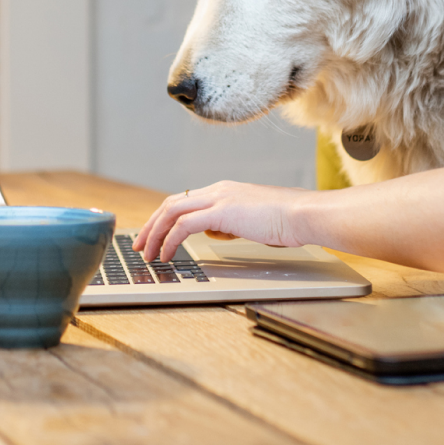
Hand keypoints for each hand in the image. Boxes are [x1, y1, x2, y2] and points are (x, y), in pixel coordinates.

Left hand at [134, 180, 312, 262]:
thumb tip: (216, 232)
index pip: (184, 200)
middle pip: (171, 203)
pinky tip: (167, 254)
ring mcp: (219, 198)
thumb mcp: (252, 220)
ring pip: (172, 211)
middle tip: (140, 246)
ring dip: (155, 234)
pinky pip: (184, 225)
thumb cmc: (285, 220)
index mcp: (225, 190)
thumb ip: (231, 223)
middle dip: (151, 225)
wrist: (302, 214)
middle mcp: (218, 189)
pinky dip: (170, 240)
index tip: (154, 236)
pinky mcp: (222, 211)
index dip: (165, 218)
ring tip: (148, 255)